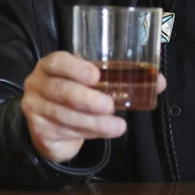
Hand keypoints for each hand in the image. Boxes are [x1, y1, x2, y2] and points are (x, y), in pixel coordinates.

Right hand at [21, 51, 166, 163]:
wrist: (50, 121)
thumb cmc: (76, 91)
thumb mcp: (92, 81)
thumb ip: (119, 77)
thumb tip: (159, 81)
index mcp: (51, 65)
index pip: (58, 61)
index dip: (76, 68)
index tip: (96, 75)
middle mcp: (38, 83)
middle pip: (60, 91)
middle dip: (87, 99)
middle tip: (109, 105)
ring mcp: (35, 108)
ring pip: (65, 116)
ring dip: (94, 122)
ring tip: (117, 126)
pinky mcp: (39, 131)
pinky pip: (66, 132)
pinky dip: (88, 133)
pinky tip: (103, 132)